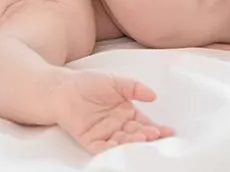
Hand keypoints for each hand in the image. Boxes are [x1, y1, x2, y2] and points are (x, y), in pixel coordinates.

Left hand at [54, 71, 173, 154]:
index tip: (168, 131)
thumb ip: (134, 88)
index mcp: (127, 113)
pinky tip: (119, 145)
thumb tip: (153, 95)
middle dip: (146, 135)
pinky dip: (111, 149)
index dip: (156, 128)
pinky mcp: (90, 140)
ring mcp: (105, 134)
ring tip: (141, 137)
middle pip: (136, 135)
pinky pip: (103, 148)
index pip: (145, 123)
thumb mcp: (115, 82)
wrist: (61, 88)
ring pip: (123, 143)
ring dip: (132, 142)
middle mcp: (118, 126)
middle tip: (154, 134)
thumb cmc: (88, 83)